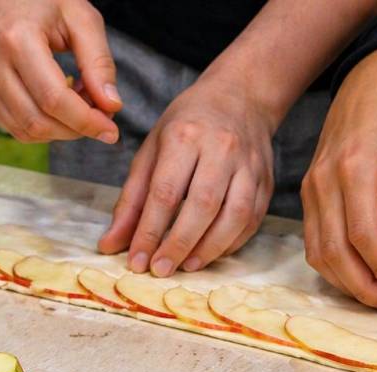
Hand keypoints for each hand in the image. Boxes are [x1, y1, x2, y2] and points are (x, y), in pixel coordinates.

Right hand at [0, 0, 120, 142]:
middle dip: (75, 129)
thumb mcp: (79, 17)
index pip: (54, 99)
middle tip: (98, 116)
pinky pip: (14, 127)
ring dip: (59, 130)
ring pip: (25, 131)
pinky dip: (42, 126)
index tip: (111, 130)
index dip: (86, 121)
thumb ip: (98, 61)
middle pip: (39, 122)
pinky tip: (56, 107)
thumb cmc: (40, 0)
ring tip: (77, 106)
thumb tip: (111, 107)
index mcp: (17, 39)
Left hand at [98, 75, 274, 275]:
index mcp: (185, 136)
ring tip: (185, 266)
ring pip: (233, 216)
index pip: (165, 192)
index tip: (136, 260)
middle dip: (178, 244)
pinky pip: (252, 219)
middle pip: (202, 205)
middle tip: (160, 270)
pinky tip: (210, 254)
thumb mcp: (151, 151)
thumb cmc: (187, 125)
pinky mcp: (266, 181)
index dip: (149, 231)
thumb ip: (131, 200)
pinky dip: (231, 243)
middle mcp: (221, 149)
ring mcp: (249, 165)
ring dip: (209, 249)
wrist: (241, 97)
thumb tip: (110, 244)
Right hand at [302, 47, 376, 312]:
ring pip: (318, 252)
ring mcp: (311, 188)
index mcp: (356, 169)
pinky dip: (333, 265)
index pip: (361, 233)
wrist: (372, 78)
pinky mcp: (309, 193)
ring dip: (346, 282)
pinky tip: (359, 275)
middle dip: (363, 286)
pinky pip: (313, 241)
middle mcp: (324, 182)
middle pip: (334, 251)